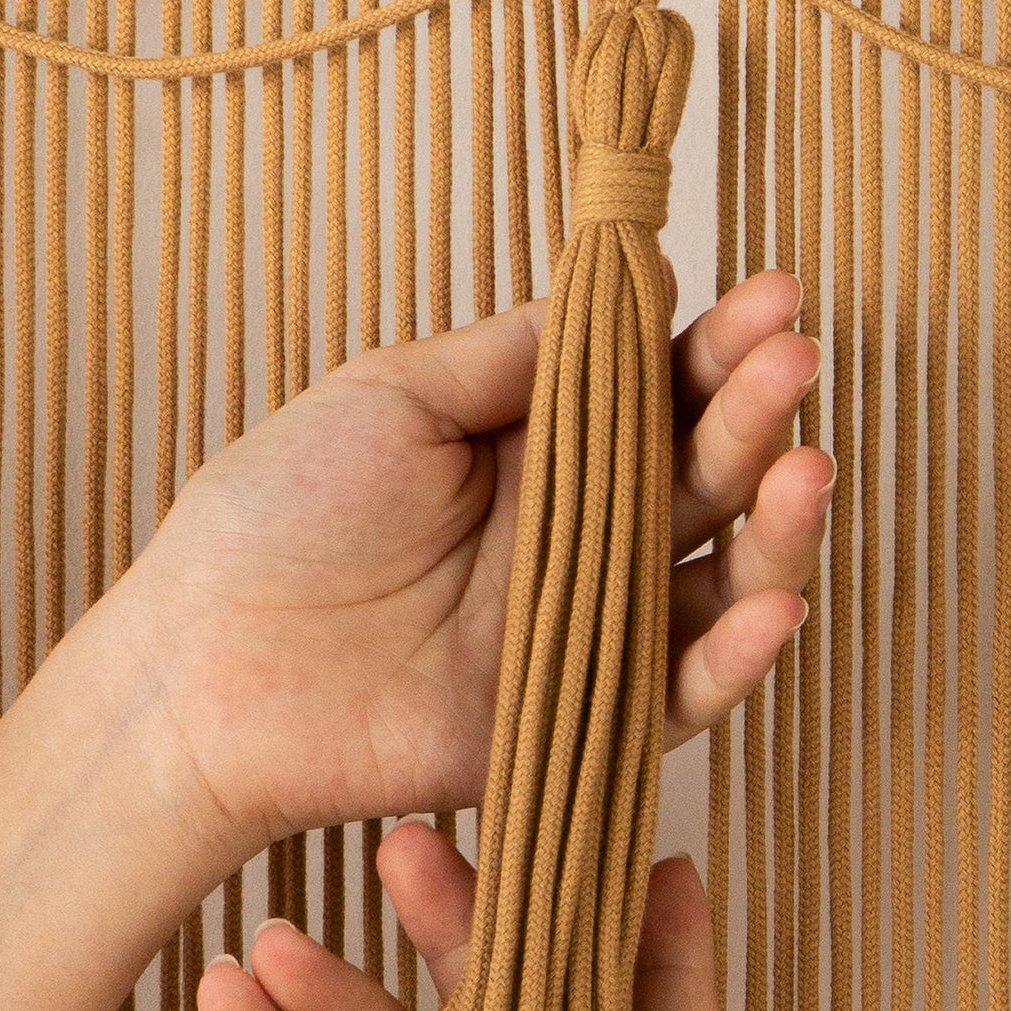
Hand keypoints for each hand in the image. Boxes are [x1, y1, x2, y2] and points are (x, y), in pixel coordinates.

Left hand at [97, 273, 831, 864]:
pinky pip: (680, 696)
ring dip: (777, 529)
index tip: (775, 296)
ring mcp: (587, 632)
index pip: (659, 394)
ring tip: (809, 468)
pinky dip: (736, 656)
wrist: (200, 661)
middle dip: (757, 416)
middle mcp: (580, 541)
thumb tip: (626, 287)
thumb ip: (513, 355)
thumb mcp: (392, 396)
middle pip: (703, 477)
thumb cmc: (274, 517)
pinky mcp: (576, 722)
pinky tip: (776, 604)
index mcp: (538, 454)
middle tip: (794, 360)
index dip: (720, 349)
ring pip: (720, 584)